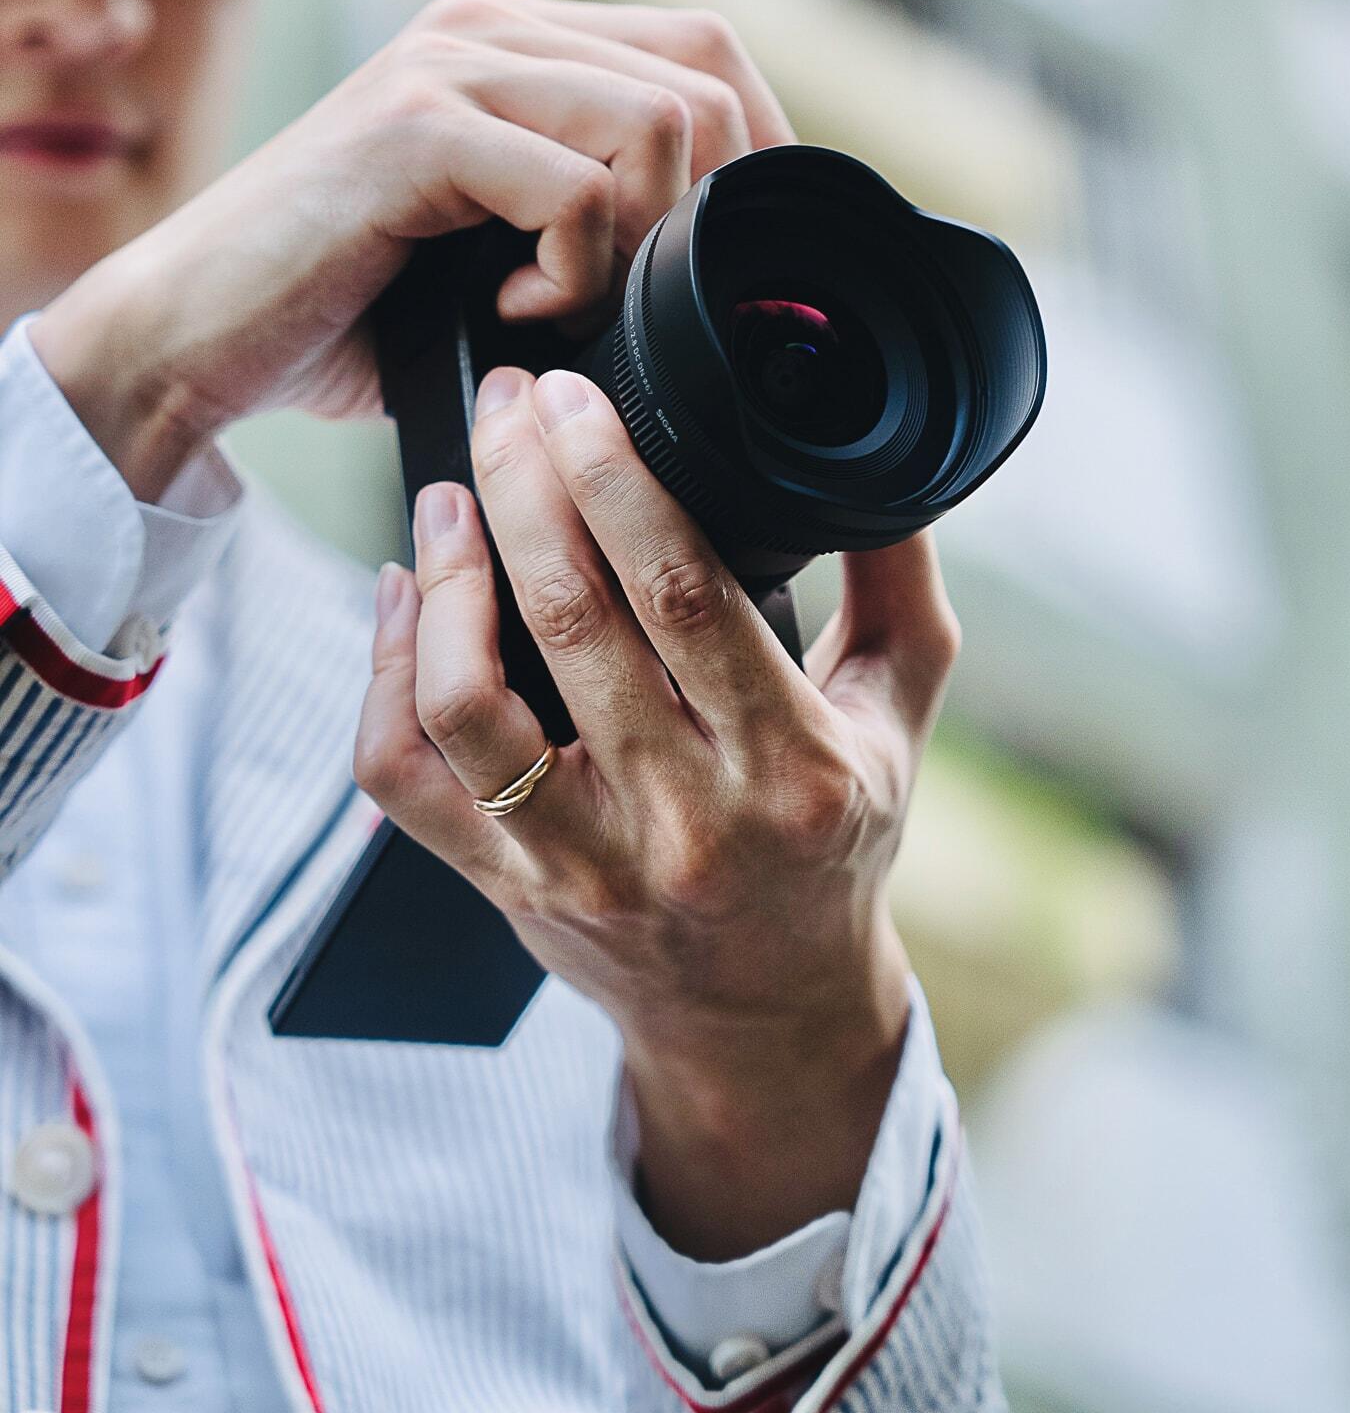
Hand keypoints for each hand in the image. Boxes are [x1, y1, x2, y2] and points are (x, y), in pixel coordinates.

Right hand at [29, 0, 790, 499]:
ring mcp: (450, 62)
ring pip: (659, 124)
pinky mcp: (418, 125)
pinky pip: (580, 191)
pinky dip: (571, 279)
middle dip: (715, 204)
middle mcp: (488, 24)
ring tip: (558, 309)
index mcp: (518, 39)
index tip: (738, 259)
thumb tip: (731, 265)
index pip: (705, 49)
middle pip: (705, 72)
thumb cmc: (347, 312)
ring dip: (637, 248)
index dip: (758, 150)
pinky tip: (502, 314)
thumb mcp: (502, 248)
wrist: (189, 336)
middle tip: (651, 297)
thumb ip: (599, 216)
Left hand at [352, 362, 959, 1258]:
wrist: (765, 1014)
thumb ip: (899, 584)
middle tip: (509, 402)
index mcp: (791, 769)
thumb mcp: (899, 717)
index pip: (686, 596)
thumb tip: (881, 466)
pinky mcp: (502, 885)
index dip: (616, 481)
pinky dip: (387, 672)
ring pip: (470, 706)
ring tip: (450, 494)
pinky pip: (404, 778)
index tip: (577, 399)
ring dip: (446, 579)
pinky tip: (403, 594)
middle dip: (525, 487)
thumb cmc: (832, 843)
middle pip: (571, 625)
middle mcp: (681, 822)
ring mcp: (579, 863)